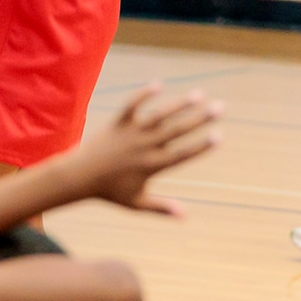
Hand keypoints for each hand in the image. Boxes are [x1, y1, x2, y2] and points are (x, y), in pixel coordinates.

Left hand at [55, 84, 221, 216]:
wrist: (80, 176)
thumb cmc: (110, 191)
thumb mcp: (136, 203)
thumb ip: (162, 207)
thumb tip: (186, 216)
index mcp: (152, 166)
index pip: (183, 154)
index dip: (203, 146)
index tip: (220, 136)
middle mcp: (145, 147)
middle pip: (178, 131)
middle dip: (201, 119)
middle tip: (221, 107)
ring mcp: (131, 133)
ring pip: (160, 115)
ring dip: (180, 104)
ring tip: (199, 95)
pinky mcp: (117, 123)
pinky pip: (132, 105)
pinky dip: (144, 94)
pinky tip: (159, 84)